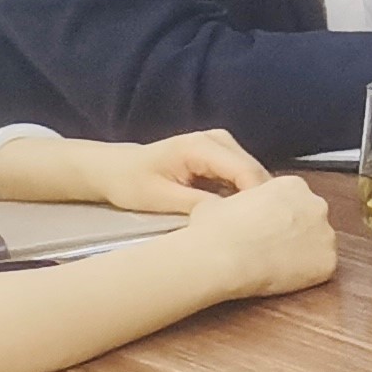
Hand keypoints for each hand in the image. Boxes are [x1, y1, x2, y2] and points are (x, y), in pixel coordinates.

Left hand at [0, 129, 270, 213]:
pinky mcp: (222, 153)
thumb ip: (200, 205)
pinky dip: (243, 194)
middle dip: (259, 201)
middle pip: (254, 172)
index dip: (258, 201)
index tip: (259, 230)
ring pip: (252, 174)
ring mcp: (223, 143)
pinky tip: (237, 214)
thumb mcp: (161, 198)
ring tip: (247, 226)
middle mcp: (220, 139)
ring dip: (252, 199)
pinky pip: (242, 175)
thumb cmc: (129, 183)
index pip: (246, 172)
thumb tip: (236, 218)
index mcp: (202, 146)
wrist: (112, 169)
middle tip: (257, 233)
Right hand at [170, 174, 340, 300]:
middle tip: (272, 246)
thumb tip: (231, 208)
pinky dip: (306, 275)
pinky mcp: (327, 263)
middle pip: (310, 220)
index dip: (280, 216)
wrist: (221, 258)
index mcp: (293, 186)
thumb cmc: (215, 230)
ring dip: (302, 253)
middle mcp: (316, 205)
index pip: (295, 200)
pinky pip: (320, 269)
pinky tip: (282, 277)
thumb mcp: (220, 201)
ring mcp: (326, 235)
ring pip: (318, 245)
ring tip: (274, 264)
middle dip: (295, 232)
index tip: (267, 227)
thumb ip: (240, 201)